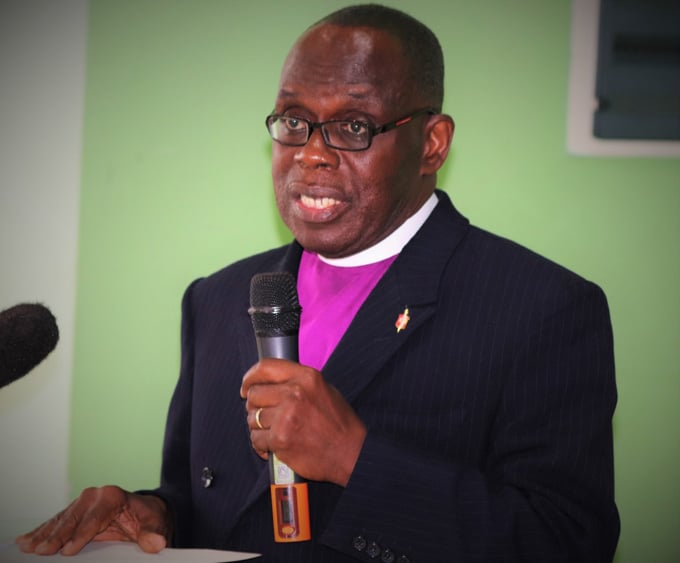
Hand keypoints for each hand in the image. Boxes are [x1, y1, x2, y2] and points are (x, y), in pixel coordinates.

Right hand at [15, 485, 170, 555]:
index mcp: (113, 496)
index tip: (69, 551)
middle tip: (41, 551)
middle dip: (57, 535)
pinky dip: (42, 531)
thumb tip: (155, 543)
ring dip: (43, 534)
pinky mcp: (76, 511)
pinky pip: (57, 521)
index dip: (81, 534)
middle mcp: (95, 496)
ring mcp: (83, 502)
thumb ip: (152, 533)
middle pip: (73, 517)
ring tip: (28, 547)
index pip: (94, 518)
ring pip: (61, 519)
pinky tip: (26, 540)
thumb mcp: (155, 523)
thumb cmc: (149, 516)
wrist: (145, 509)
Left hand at [240, 358, 366, 486]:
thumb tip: (271, 382)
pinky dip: (261, 444)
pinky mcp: (280, 439)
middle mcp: (294, 393)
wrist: (351, 453)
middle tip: (264, 415)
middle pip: (255, 394)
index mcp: (306, 377)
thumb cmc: (340, 424)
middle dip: (255, 406)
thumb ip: (298, 382)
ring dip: (258, 427)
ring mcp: (286, 416)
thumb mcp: (324, 389)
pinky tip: (273, 446)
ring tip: (274, 432)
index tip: (247, 386)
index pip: (265, 368)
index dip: (251, 377)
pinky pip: (256, 439)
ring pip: (252, 418)